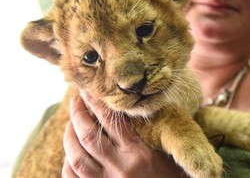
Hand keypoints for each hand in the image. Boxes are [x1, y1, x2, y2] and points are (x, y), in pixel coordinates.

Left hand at [62, 92, 186, 177]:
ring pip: (77, 158)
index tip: (89, 91)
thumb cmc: (170, 177)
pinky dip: (68, 163)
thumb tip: (133, 110)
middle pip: (89, 136)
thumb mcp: (165, 154)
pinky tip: (71, 152)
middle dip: (78, 115)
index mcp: (139, 153)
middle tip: (75, 101)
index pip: (112, 121)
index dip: (97, 104)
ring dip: (69, 138)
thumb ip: (149, 134)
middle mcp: (120, 167)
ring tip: (70, 124)